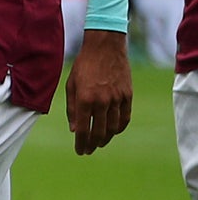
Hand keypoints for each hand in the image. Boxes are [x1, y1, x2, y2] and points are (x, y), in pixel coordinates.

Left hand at [65, 28, 131, 154]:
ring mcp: (117, 99)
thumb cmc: (84, 66)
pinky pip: (125, 118)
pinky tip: (113, 131)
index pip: (83, 130)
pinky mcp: (128, 96)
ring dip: (105, 139)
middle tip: (88, 150)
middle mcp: (102, 102)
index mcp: (84, 100)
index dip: (81, 143)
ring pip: (113, 128)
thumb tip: (74, 130)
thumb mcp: (71, 85)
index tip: (79, 151)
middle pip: (99, 132)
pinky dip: (119, 128)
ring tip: (99, 143)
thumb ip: (72, 109)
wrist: (105, 48)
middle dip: (92, 144)